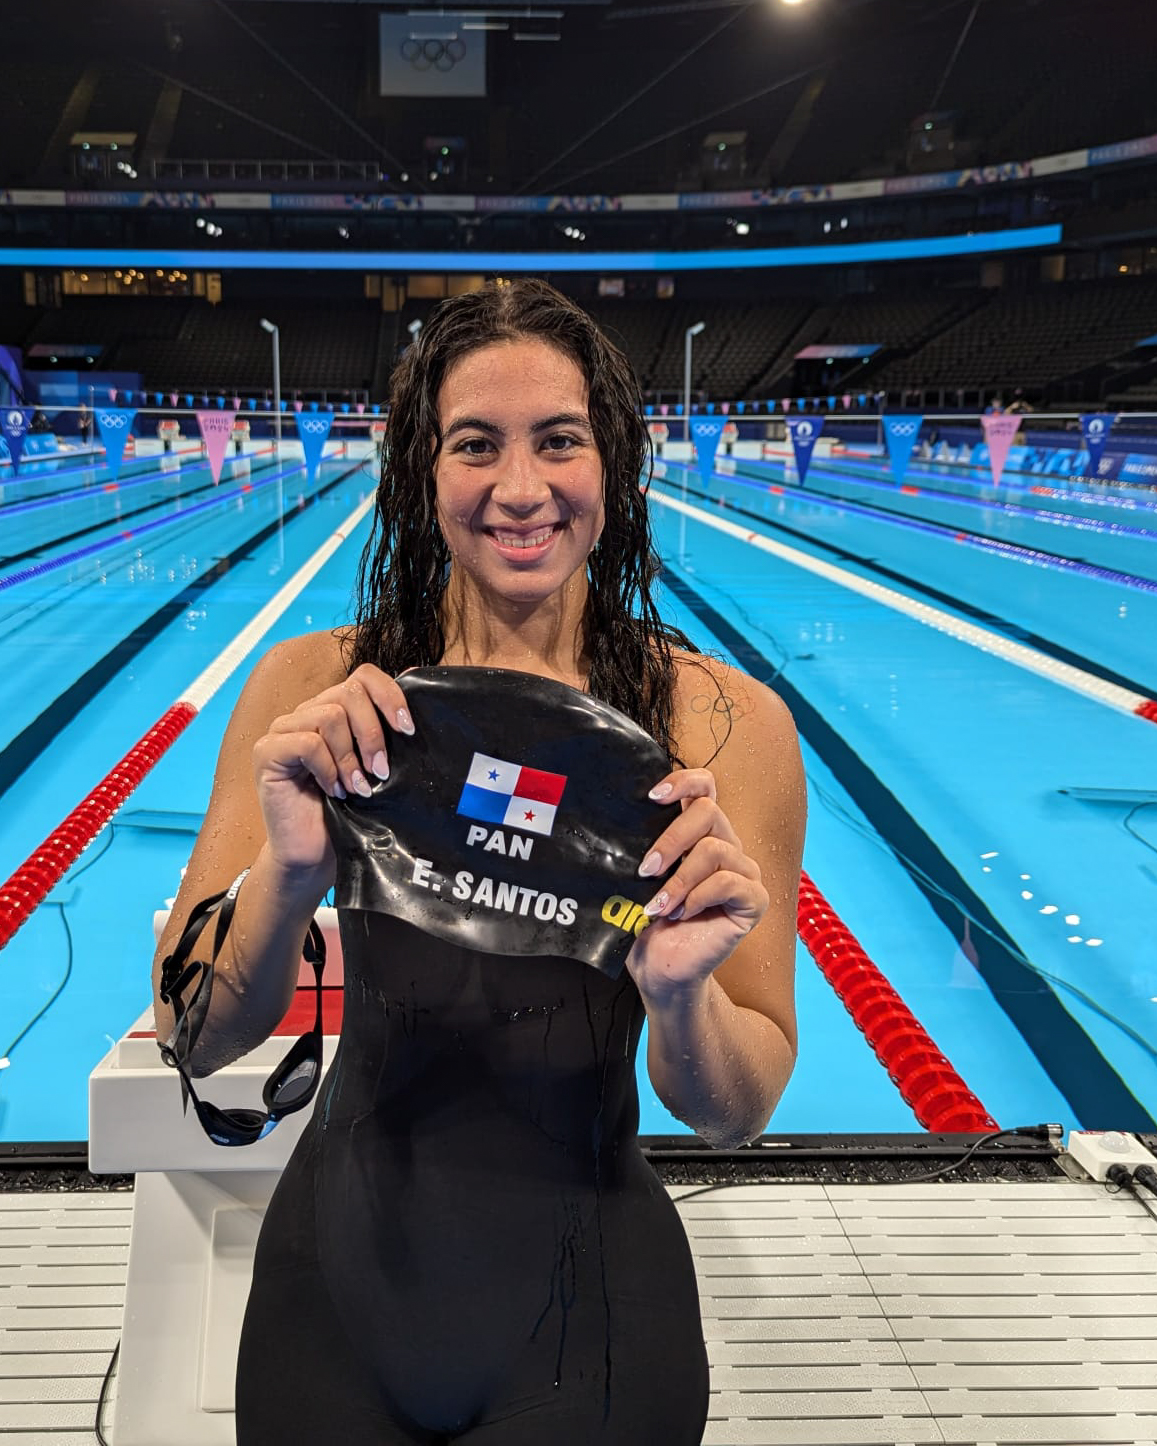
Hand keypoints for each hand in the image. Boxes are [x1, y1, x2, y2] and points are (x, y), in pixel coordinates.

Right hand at [251, 664, 413, 874]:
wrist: (316, 853)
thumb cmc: (350, 812)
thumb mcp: (378, 765)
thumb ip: (389, 729)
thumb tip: (415, 676)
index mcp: (336, 709)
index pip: (364, 676)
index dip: (390, 695)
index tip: (408, 730)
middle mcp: (308, 712)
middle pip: (349, 691)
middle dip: (372, 732)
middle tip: (380, 770)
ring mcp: (284, 729)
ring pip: (331, 715)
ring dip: (350, 756)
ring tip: (356, 787)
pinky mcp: (267, 751)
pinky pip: (307, 742)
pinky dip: (327, 768)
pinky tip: (333, 790)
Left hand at [625, 768, 767, 1001]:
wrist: (660, 969)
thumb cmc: (645, 923)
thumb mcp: (634, 879)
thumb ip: (635, 849)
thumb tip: (607, 826)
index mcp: (698, 833)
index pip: (704, 786)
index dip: (683, 781)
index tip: (652, 796)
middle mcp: (725, 845)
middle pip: (708, 811)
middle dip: (672, 839)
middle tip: (645, 869)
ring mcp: (743, 872)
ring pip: (715, 849)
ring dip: (679, 879)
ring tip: (658, 905)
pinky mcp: (754, 900)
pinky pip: (728, 882)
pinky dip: (698, 897)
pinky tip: (681, 914)